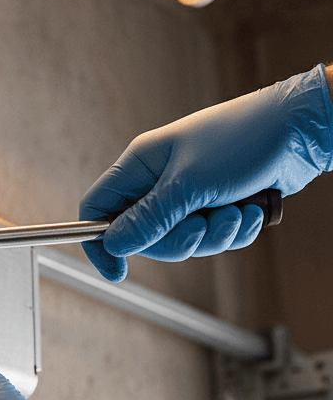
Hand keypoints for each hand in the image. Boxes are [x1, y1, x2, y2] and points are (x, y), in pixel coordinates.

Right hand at [80, 64, 332, 281]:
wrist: (302, 130)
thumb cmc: (243, 139)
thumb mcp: (189, 185)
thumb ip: (148, 219)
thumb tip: (113, 244)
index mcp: (140, 165)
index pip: (99, 207)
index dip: (101, 240)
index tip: (116, 269)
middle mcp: (159, 180)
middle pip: (144, 235)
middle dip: (179, 239)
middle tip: (200, 228)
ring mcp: (189, 193)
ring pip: (182, 240)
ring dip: (213, 235)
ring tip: (235, 212)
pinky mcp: (216, 203)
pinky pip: (212, 237)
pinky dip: (234, 232)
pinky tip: (250, 210)